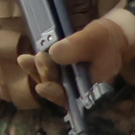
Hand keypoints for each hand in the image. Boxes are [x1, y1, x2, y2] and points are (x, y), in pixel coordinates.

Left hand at [20, 7, 134, 103]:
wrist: (110, 36)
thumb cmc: (106, 39)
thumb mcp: (95, 39)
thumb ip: (77, 47)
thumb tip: (54, 53)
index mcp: (93, 89)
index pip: (72, 98)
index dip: (56, 94)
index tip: (42, 87)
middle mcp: (79, 90)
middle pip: (58, 89)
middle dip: (44, 76)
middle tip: (35, 60)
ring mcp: (69, 81)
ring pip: (50, 80)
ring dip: (36, 71)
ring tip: (24, 60)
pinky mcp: (62, 71)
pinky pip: (48, 72)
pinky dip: (37, 66)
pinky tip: (25, 59)